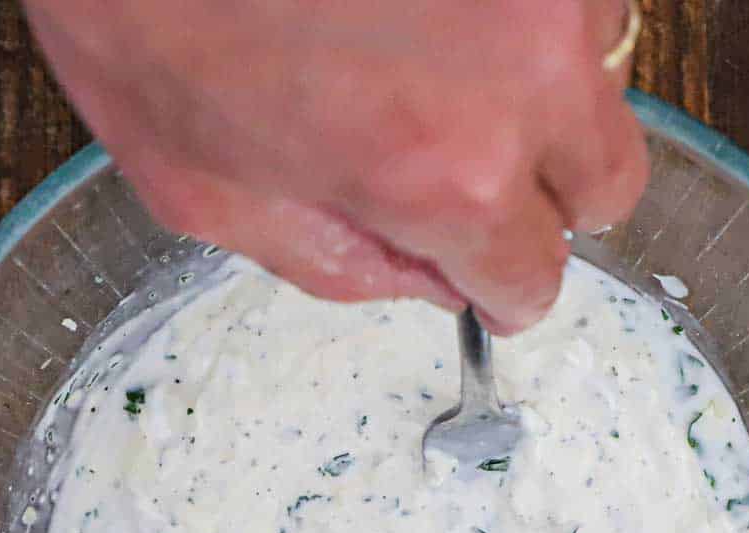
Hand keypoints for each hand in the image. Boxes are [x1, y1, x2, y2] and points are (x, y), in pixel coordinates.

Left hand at [23, 0, 648, 333]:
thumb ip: (344, 265)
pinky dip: (524, 13)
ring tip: (438, 61)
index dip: (502, 289)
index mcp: (444, 173)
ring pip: (599, 74)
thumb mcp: (211, 196)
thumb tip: (432, 281)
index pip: (536, 277)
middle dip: (547, 201)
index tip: (488, 280)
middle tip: (476, 180)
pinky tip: (442, 5)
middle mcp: (524, 70)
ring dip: (539, 90)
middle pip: (609, 184)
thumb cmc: (139, 10)